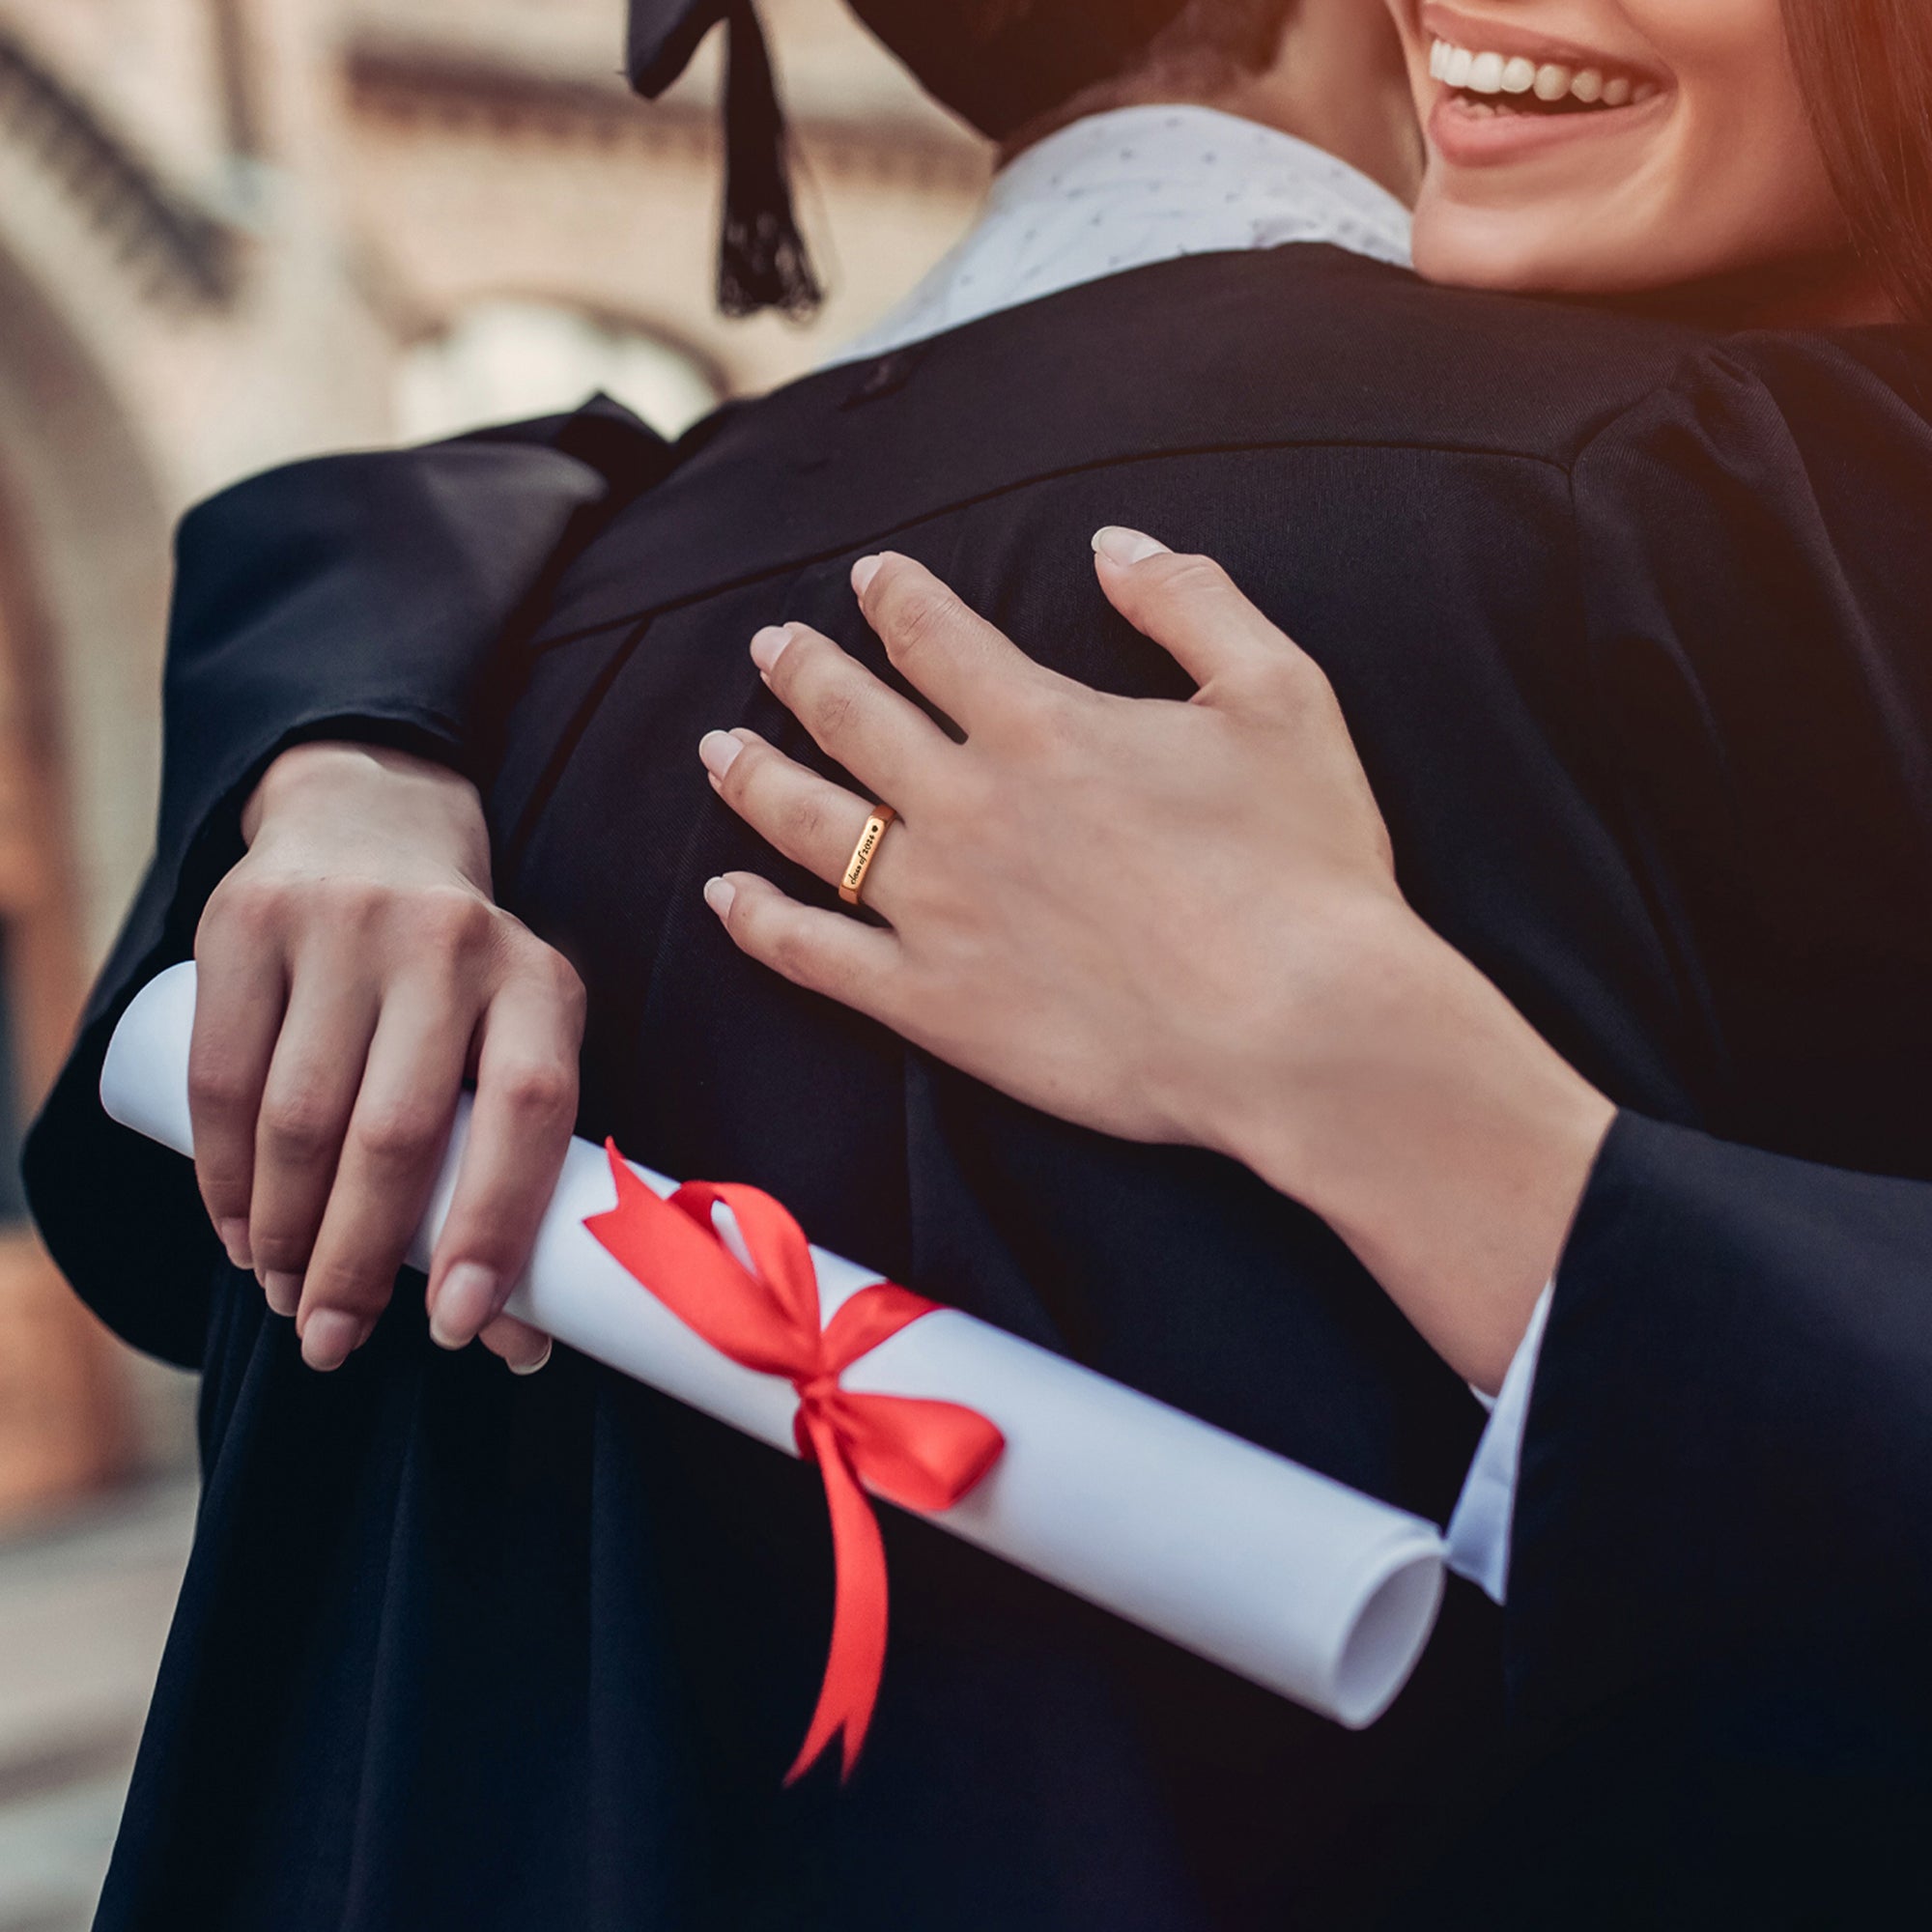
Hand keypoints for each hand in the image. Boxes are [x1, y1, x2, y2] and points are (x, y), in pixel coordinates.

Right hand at [191, 741, 582, 1372]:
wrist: (369, 831)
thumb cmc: (455, 991)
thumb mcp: (510, 1046)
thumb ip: (513, 1176)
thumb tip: (517, 1342)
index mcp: (541, 982)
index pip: (530, 1110)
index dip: (494, 1223)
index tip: (459, 1328)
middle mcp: (451, 943)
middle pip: (396, 1132)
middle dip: (359, 1261)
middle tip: (335, 1341)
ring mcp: (346, 925)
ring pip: (299, 1117)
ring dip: (284, 1233)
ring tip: (287, 1296)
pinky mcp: (248, 923)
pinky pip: (221, 1079)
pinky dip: (222, 1179)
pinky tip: (236, 1234)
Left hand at [699, 534, 1612, 1389]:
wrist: (1301, 1027)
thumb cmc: (1304, 866)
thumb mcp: (1279, 695)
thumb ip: (1190, 605)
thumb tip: (1115, 546)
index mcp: (1042, 726)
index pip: (936, 637)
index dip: (895, 598)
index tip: (870, 578)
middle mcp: (968, 806)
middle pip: (851, 718)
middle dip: (804, 671)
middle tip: (771, 647)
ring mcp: (939, 908)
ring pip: (812, 824)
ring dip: (756, 777)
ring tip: (720, 749)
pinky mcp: (935, 1003)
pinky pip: (816, 955)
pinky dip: (760, 922)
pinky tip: (728, 895)